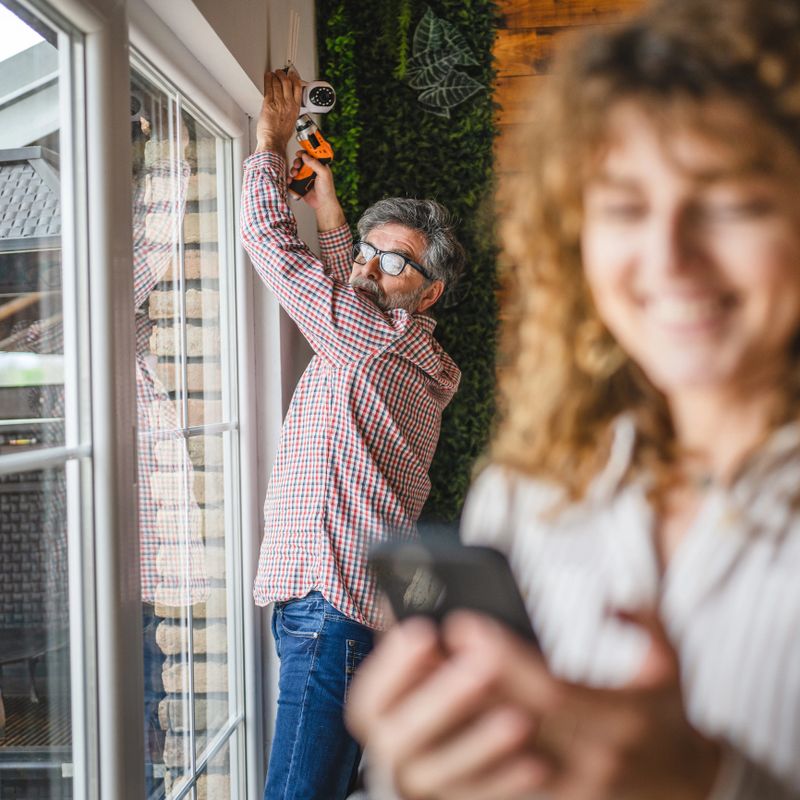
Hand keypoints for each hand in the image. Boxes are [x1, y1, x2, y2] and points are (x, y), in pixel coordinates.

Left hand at [256, 70, 301, 153]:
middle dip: (284, 75)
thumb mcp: (291, 123)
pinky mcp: (268, 103)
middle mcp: (288, 104)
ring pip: (278, 83)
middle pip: (288, 83)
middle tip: (281, 72)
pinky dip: (268, 79)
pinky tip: (268, 77)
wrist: (273, 142)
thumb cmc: (281, 137)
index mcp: (296, 109)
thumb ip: (290, 112)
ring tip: (274, 73)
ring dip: (275, 76)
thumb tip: (287, 106)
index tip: (293, 74)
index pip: (298, 88)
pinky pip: (268, 87)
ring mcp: (278, 103)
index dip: (295, 79)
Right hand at [288, 150, 345, 229]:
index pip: (311, 155)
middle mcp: (312, 170)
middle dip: (297, 162)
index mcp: (319, 165)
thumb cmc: (327, 190)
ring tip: (294, 174)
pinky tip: (290, 180)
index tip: (300, 153)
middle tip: (297, 165)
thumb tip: (306, 156)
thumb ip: (315, 164)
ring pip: (296, 169)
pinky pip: (293, 179)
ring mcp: (305, 177)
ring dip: (292, 170)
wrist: (322, 204)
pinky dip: (290, 179)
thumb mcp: (324, 174)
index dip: (305, 152)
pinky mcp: (300, 184)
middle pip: (301, 161)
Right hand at [346, 617, 546, 799]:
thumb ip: (484, 647)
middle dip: (439, 699)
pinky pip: (478, 796)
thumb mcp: (495, 662)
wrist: (546, 742)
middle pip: (395, 736)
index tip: (423, 633)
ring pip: (434, 773)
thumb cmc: (500, 692)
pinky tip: (533, 761)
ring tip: (517, 719)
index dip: (391, 665)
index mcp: (391, 707)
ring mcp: (427, 780)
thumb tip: (467, 630)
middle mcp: (399, 747)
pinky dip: (506, 779)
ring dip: (477, 744)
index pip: (370, 696)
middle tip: (481, 669)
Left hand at [348, 611, 721, 799]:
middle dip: (468, 682)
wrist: (686, 778)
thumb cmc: (667, 708)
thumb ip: (645, 619)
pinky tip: (442, 722)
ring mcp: (576, 788)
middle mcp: (596, 758)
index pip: (550, 689)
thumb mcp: (672, 659)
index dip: (504, 658)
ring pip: (502, 756)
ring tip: (423, 680)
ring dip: (459, 719)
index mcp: (621, 717)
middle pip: (516, 722)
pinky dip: (472, 752)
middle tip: (429, 645)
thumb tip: (607, 595)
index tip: (464, 624)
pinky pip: (506, 782)